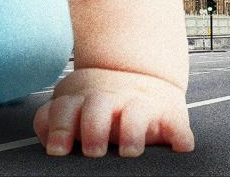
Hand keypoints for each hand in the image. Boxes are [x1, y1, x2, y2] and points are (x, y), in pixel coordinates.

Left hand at [33, 67, 194, 157]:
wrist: (142, 76)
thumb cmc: (101, 103)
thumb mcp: (76, 105)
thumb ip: (58, 119)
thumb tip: (49, 144)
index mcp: (82, 99)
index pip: (64, 109)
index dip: (59, 128)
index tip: (57, 150)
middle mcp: (109, 99)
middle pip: (96, 107)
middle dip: (93, 128)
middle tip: (93, 152)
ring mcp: (139, 104)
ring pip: (134, 113)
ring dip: (131, 132)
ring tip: (129, 153)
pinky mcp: (169, 114)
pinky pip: (176, 124)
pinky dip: (179, 135)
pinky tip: (180, 149)